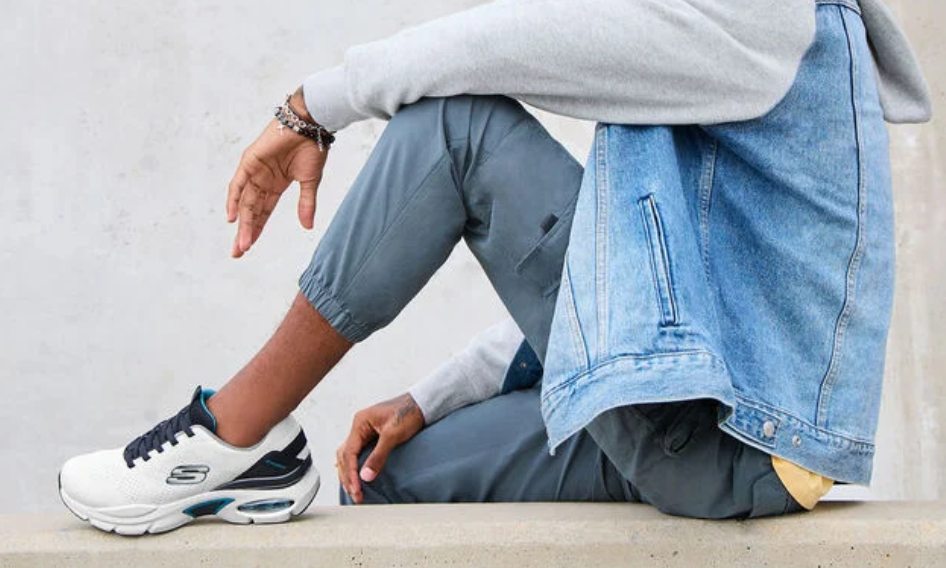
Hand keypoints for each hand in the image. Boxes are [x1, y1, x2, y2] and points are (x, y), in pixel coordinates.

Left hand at [226, 90, 327, 257]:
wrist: (309, 125)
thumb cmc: (312, 148)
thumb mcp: (310, 182)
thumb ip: (306, 204)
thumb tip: (307, 227)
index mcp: (275, 185)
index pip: (262, 212)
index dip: (256, 230)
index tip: (249, 248)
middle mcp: (262, 180)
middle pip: (250, 211)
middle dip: (245, 232)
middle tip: (239, 252)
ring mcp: (255, 171)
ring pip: (244, 202)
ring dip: (242, 223)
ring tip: (241, 243)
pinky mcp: (250, 161)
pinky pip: (238, 184)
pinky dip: (233, 199)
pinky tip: (232, 217)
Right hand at [336, 393, 424, 503]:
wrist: (422, 404)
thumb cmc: (408, 413)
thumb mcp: (393, 435)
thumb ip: (378, 456)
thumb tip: (365, 476)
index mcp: (360, 422)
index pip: (349, 452)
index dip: (351, 473)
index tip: (356, 489)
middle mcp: (359, 426)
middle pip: (344, 455)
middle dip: (348, 476)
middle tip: (355, 495)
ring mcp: (364, 430)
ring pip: (348, 455)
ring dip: (349, 473)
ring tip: (353, 490)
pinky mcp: (372, 435)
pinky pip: (357, 452)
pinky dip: (354, 465)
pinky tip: (353, 475)